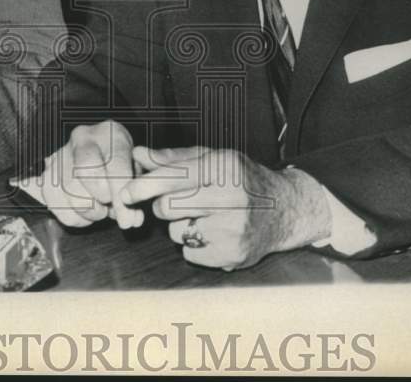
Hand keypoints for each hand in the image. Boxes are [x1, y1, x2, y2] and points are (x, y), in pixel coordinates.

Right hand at [34, 120, 143, 228]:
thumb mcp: (134, 170)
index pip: (115, 164)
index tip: (127, 217)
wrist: (98, 154)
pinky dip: (74, 218)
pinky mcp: (46, 175)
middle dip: (101, 202)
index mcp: (110, 134)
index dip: (120, 194)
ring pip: (70, 193)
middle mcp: (83, 139)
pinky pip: (56, 206)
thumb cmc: (119, 163)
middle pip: (86, 175)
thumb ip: (133, 192)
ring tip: (100, 210)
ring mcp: (61, 155)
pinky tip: (85, 212)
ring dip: (89, 213)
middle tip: (109, 210)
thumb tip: (132, 220)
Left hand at [119, 146, 331, 269]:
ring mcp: (233, 230)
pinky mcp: (232, 255)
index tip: (126, 192)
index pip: (175, 177)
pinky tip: (213, 233)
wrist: (285, 210)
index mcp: (225, 168)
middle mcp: (232, 198)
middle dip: (164, 204)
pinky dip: (194, 245)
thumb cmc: (242, 180)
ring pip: (176, 232)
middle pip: (168, 207)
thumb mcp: (213, 159)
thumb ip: (173, 158)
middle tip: (179, 200)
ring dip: (181, 225)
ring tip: (205, 216)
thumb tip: (138, 155)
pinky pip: (189, 253)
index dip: (145, 185)